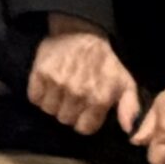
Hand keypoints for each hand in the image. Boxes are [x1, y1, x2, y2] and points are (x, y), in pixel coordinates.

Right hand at [27, 18, 142, 136]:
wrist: (81, 32)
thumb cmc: (105, 61)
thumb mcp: (125, 83)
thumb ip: (130, 108)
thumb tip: (127, 131)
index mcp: (99, 98)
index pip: (84, 128)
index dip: (84, 121)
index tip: (83, 111)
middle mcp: (77, 93)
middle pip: (65, 119)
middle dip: (69, 112)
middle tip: (72, 98)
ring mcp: (57, 83)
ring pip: (49, 110)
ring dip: (53, 104)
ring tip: (60, 92)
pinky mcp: (40, 73)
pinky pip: (34, 98)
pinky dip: (39, 95)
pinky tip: (48, 86)